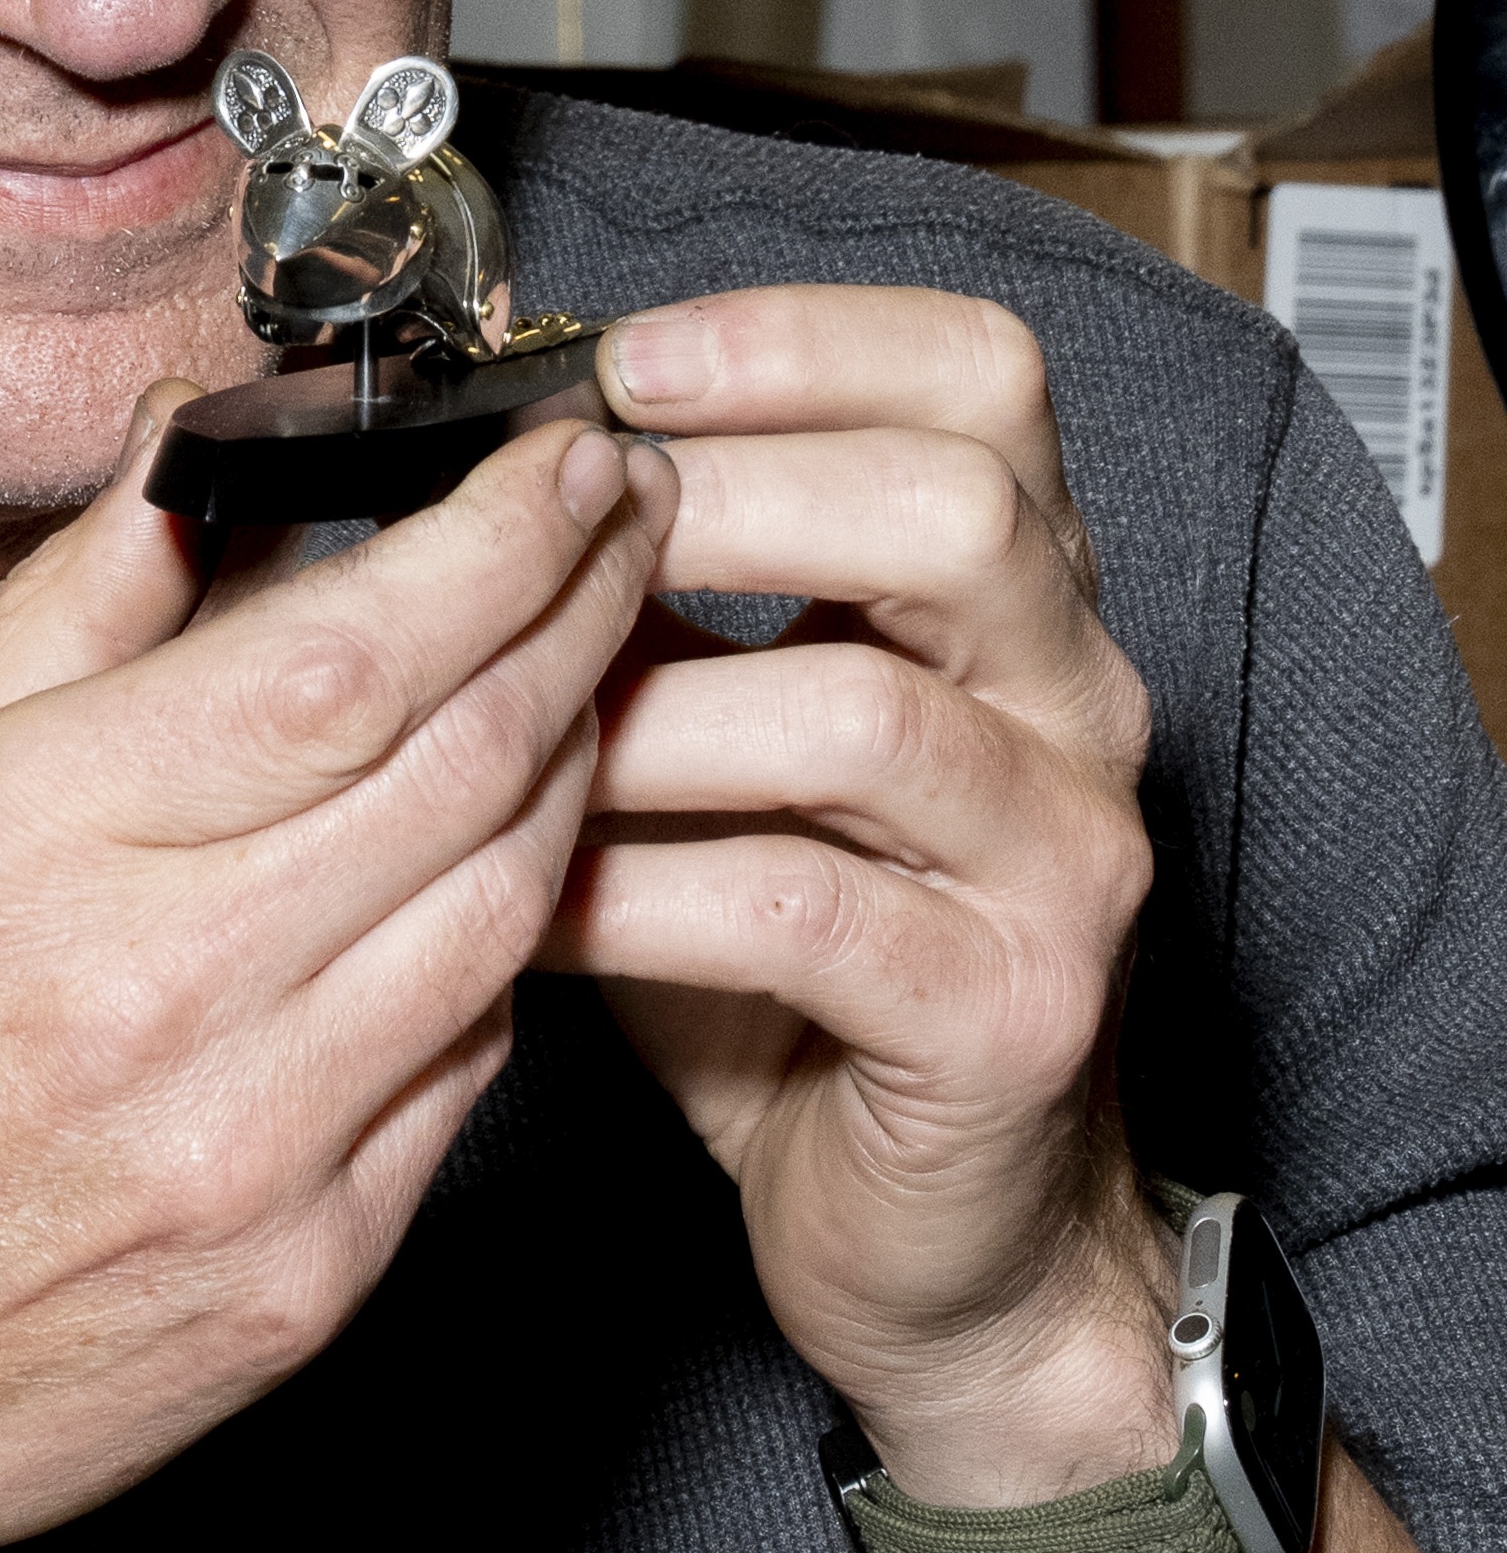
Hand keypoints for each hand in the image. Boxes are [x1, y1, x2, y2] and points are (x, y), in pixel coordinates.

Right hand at [0, 406, 668, 1552]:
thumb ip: (62, 614)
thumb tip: (196, 453)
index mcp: (28, 846)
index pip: (342, 651)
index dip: (496, 539)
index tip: (564, 462)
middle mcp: (159, 999)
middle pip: (467, 763)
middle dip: (583, 611)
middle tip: (628, 522)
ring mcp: (254, 1156)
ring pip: (507, 908)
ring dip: (575, 763)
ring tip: (588, 662)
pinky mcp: (309, 1276)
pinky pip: (473, 1067)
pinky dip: (503, 938)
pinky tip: (494, 860)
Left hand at [544, 285, 1175, 1504]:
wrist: (916, 1213)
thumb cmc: (784, 941)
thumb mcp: (707, 729)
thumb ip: (639, 600)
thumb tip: (478, 462)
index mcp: (1008, 592)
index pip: (979, 377)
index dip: (801, 339)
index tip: (620, 362)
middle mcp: (1074, 700)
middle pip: (959, 513)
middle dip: (731, 498)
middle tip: (565, 536)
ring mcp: (1063, 860)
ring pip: (867, 716)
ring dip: (646, 716)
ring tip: (500, 739)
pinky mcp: (1011, 1015)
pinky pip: (807, 912)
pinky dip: (637, 895)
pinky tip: (525, 907)